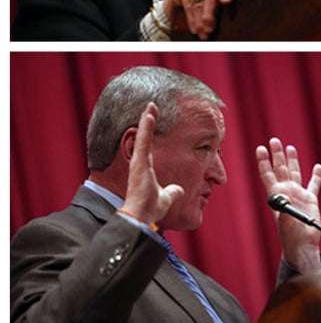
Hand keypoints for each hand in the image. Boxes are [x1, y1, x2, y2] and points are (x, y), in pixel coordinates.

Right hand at [123, 102, 183, 224]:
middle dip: (147, 121)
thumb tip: (180, 190)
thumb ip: (172, 192)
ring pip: (142, 136)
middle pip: (144, 137)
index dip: (149, 132)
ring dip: (146, 121)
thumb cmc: (150, 209)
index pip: (148, 145)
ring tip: (151, 106)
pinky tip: (149, 116)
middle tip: (151, 105)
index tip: (153, 117)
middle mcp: (140, 163)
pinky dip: (146, 129)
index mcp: (145, 168)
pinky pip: (144, 143)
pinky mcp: (139, 164)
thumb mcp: (165, 198)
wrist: (141, 217)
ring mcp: (139, 163)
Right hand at [163, 0, 241, 39]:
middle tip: (209, 30)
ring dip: (199, 21)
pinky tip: (194, 28)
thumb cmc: (222, 2)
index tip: (225, 1)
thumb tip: (234, 30)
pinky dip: (191, 18)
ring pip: (197, 2)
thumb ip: (232, 12)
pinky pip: (187, 3)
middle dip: (208, 15)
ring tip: (202, 33)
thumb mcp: (231, 5)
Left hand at [256, 137, 320, 272]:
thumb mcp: (285, 221)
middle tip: (273, 140)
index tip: (260, 148)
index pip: (268, 174)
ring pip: (294, 172)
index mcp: (276, 195)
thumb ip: (284, 208)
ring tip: (289, 147)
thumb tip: (283, 196)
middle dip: (277, 155)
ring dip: (292, 160)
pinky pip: (313, 184)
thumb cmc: (290, 235)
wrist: (301, 244)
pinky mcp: (310, 199)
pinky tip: (317, 167)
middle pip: (280, 169)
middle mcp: (286, 191)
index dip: (264, 161)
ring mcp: (298, 194)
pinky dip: (316, 175)